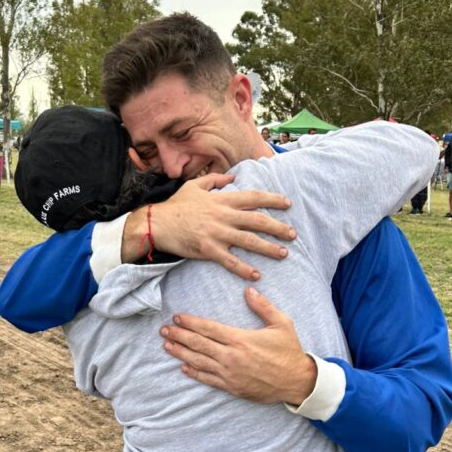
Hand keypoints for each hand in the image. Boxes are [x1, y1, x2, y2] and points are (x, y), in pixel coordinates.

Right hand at [122, 176, 295, 280]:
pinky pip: (230, 261)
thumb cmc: (176, 205)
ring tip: (283, 253)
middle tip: (293, 234)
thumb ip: (215, 180)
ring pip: (249, 241)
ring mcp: (217, 233)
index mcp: (222, 200)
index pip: (254, 198)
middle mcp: (223, 216)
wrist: (157, 223)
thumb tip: (232, 177)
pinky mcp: (208, 250)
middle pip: (257, 220)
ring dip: (268, 248)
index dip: (273, 200)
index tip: (288, 203)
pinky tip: (256, 274)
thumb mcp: (195, 185)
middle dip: (278, 227)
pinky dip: (244, 268)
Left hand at [160, 286, 316, 404]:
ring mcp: (229, 374)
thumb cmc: (289, 351)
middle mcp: (231, 356)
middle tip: (164, 329)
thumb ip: (263, 306)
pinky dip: (194, 373)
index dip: (190, 322)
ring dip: (181, 353)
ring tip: (167, 345)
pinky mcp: (232, 387)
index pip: (208, 328)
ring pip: (198, 362)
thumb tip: (249, 290)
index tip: (177, 317)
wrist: (296, 381)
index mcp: (240, 339)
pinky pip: (208, 379)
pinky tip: (183, 367)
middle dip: (179, 335)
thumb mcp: (281, 323)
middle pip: (198, 344)